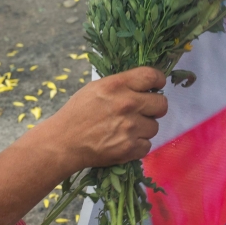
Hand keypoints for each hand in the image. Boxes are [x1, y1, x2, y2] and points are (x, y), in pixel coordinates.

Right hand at [47, 67, 167, 175]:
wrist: (63, 143)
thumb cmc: (78, 113)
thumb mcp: (96, 88)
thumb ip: (121, 85)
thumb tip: (144, 86)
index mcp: (117, 86)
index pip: (152, 76)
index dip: (159, 81)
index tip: (157, 86)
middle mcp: (126, 104)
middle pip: (161, 104)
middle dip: (155, 107)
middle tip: (143, 111)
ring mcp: (130, 128)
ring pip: (155, 127)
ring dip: (144, 129)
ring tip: (126, 129)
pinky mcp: (130, 148)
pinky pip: (147, 145)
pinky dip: (137, 145)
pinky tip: (123, 142)